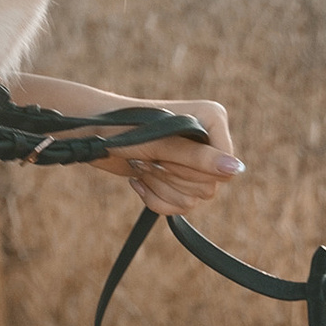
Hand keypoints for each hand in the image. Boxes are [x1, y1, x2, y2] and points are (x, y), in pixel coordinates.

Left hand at [14, 72, 242, 216]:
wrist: (90, 134)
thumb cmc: (123, 129)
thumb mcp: (160, 144)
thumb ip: (198, 157)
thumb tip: (235, 170)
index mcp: (213, 119)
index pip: (226, 167)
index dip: (195, 170)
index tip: (167, 155)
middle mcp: (208, 139)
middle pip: (211, 186)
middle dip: (173, 178)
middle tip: (149, 157)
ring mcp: (192, 159)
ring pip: (195, 199)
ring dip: (161, 188)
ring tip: (141, 166)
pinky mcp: (176, 177)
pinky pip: (181, 206)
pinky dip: (156, 199)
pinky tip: (136, 181)